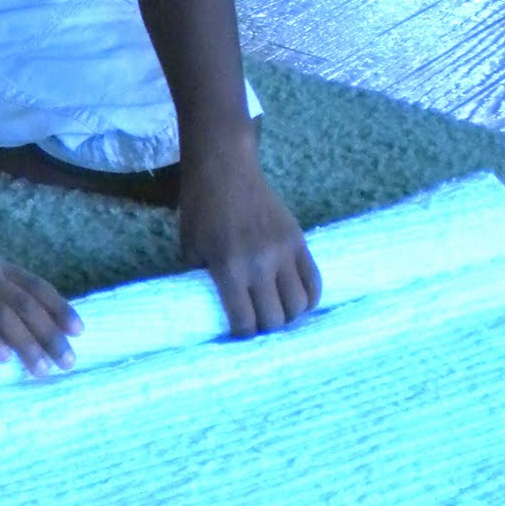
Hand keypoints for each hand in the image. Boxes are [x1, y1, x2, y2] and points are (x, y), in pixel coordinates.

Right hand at [0, 220, 82, 377]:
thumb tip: (21, 308)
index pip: (36, 286)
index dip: (60, 308)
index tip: (80, 331)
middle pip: (27, 306)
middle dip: (51, 335)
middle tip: (68, 362)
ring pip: (3, 316)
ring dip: (26, 344)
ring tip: (42, 368)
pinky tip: (1, 358)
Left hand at [179, 137, 320, 336]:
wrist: (225, 168)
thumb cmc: (200, 208)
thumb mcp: (189, 248)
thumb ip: (201, 280)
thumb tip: (212, 309)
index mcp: (229, 269)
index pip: (246, 322)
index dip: (242, 336)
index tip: (238, 336)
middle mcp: (260, 265)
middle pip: (276, 319)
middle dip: (265, 329)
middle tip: (257, 325)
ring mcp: (283, 252)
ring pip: (299, 305)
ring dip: (288, 316)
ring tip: (277, 313)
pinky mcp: (298, 240)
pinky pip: (314, 281)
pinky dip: (309, 298)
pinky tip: (298, 302)